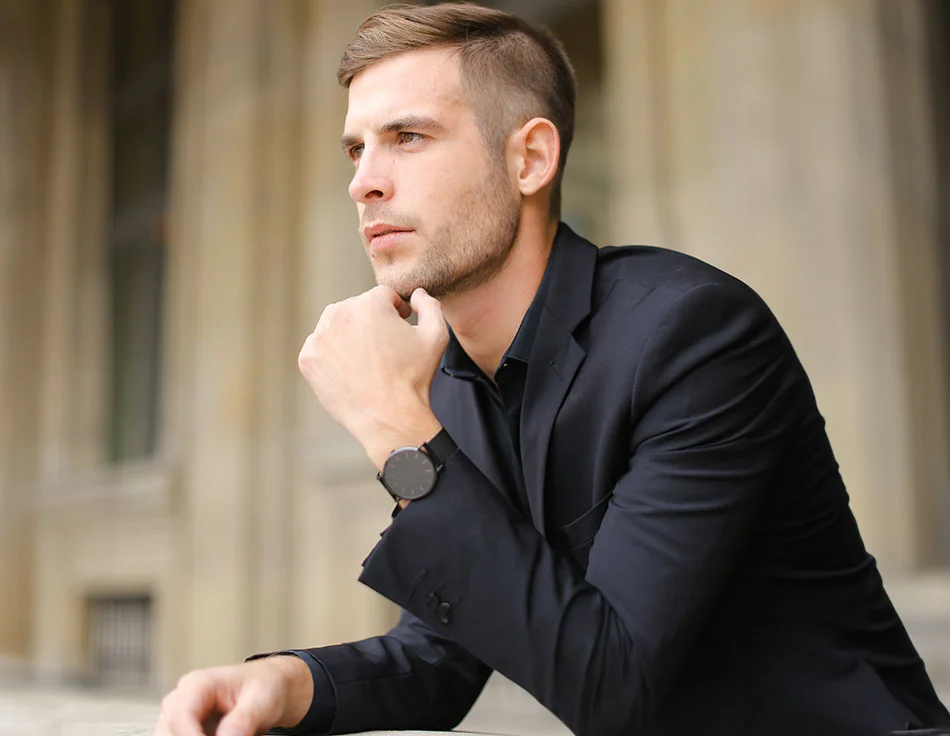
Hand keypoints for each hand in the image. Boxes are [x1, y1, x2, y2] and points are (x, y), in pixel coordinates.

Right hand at [153, 656, 311, 735]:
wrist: (268, 688)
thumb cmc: (265, 687)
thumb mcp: (262, 700)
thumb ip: (243, 719)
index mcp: (199, 683)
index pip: (180, 716)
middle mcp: (183, 698)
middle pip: (168, 730)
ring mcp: (181, 715)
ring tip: (232, 733)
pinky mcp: (186, 730)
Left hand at [298, 286, 446, 467]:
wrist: (388, 417)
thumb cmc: (413, 377)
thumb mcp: (436, 336)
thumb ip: (429, 305)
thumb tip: (416, 294)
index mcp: (370, 303)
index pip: (383, 296)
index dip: (396, 312)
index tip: (400, 330)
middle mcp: (340, 313)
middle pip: (358, 308)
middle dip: (371, 323)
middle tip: (384, 350)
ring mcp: (320, 336)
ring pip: (337, 325)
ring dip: (350, 335)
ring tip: (367, 361)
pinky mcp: (308, 358)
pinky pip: (321, 347)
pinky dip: (334, 356)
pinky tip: (351, 372)